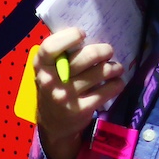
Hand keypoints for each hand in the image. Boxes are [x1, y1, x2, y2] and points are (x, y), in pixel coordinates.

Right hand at [34, 26, 125, 158]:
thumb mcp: (48, 70)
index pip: (50, 47)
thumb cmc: (54, 87)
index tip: (82, 34)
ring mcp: (66, 96)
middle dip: (104, 51)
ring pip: (101, 72)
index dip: (69, 37)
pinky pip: (108, 90)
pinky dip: (117, 84)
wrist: (53, 124)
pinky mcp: (81, 109)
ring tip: (116, 68)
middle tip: (108, 52)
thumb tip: (88, 36)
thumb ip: (60, 54)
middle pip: (86, 57)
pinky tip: (116, 82)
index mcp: (41, 66)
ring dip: (114, 67)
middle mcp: (50, 81)